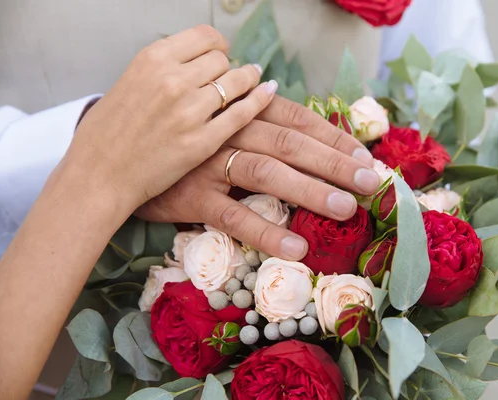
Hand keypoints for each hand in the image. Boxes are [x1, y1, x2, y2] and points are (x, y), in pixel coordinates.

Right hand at [64, 25, 274, 213]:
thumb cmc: (109, 132)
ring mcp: (189, 112)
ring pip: (236, 83)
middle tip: (230, 78)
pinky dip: (260, 100)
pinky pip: (242, 113)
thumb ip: (165, 69)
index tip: (221, 54)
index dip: (218, 45)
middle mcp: (173, 80)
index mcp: (152, 60)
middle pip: (222, 60)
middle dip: (229, 67)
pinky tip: (268, 92)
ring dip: (248, 81)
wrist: (99, 174)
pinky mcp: (202, 142)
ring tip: (254, 81)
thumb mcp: (130, 82)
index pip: (204, 37)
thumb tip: (202, 62)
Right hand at [136, 96, 380, 259]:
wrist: (126, 157)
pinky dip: (266, 231)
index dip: (333, 138)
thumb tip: (317, 148)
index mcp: (243, 110)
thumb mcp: (227, 128)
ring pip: (266, 172)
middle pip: (290, 143)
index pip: (297, 119)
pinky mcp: (192, 196)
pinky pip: (233, 215)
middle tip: (371, 183)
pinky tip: (296, 246)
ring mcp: (209, 162)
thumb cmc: (190, 146)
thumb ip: (264, 131)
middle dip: (334, 163)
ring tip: (345, 208)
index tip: (366, 158)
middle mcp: (229, 130)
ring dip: (309, 190)